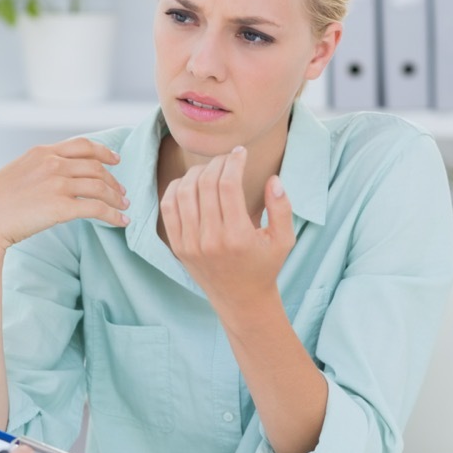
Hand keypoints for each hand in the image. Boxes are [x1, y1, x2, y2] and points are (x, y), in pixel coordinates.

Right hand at [0, 137, 128, 251]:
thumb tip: (54, 177)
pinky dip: (113, 215)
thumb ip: (38, 169)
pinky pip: (97, 209)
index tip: (115, 159)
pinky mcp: (62, 207)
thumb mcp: (16, 172)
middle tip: (122, 191)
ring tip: (123, 207)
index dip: (104, 151)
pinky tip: (120, 221)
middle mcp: (53, 164)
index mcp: (41, 152)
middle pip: (96, 166)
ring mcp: (58, 184)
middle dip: (113, 180)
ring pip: (101, 186)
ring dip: (116, 198)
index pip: (82, 145)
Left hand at [159, 146, 294, 309]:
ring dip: (196, 173)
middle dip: (217, 163)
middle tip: (227, 159)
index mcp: (237, 237)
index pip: (228, 186)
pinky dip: (176, 188)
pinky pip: (168, 208)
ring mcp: (190, 244)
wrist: (240, 300)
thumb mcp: (283, 239)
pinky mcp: (177, 246)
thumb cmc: (265, 266)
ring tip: (210, 169)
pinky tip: (190, 183)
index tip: (240, 153)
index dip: (233, 162)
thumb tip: (273, 179)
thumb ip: (282, 207)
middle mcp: (210, 240)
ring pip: (183, 192)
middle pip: (205, 185)